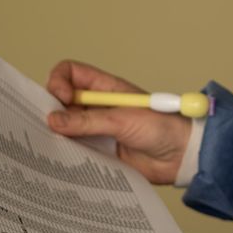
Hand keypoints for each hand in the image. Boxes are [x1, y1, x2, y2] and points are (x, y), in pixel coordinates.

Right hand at [46, 59, 190, 184]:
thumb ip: (88, 121)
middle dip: (52, 110)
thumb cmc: (163, 128)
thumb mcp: (123, 120)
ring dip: (58, 134)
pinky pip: (76, 150)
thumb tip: (54, 120)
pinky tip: (65, 159)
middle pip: (62, 101)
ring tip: (54, 144)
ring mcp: (98, 129)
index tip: (61, 98)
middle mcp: (98, 106)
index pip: (71, 73)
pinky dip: (68, 153)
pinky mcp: (100, 151)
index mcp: (106, 88)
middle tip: (50, 125)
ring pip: (66, 127)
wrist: (181, 156)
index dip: (59, 81)